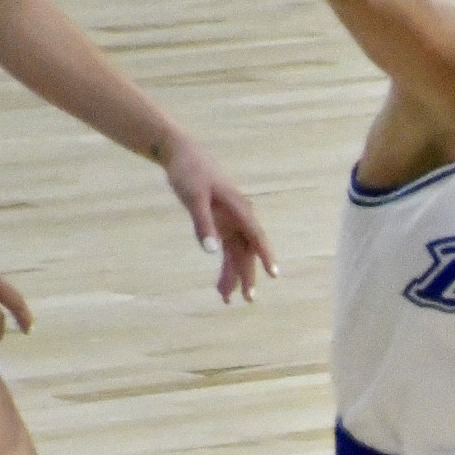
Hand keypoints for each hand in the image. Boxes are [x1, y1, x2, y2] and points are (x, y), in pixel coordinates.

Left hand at [161, 138, 278, 302]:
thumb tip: (212, 251)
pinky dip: (224, 267)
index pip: (256, 237)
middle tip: (248, 299)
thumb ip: (203, 224)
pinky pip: (226, 250)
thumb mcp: (194, 197)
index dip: (266, 256)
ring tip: (226, 299)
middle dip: (248, 275)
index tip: (274, 274)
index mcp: (239, 209)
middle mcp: (239, 219)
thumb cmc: (189, 172)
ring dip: (234, 276)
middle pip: (247, 252)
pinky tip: (221, 284)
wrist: (181, 155)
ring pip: (236, 255)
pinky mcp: (221, 225)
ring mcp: (230, 223)